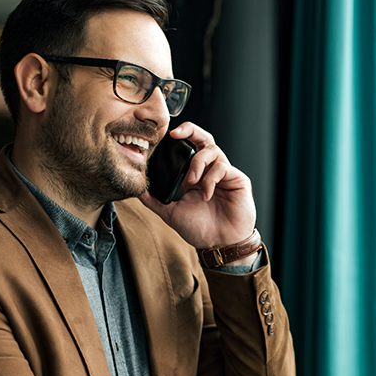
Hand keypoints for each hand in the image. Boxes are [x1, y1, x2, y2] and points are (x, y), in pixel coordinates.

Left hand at [140, 122, 255, 249]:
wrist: (219, 245)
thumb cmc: (200, 230)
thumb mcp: (171, 213)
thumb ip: (154, 201)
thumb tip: (137, 190)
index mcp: (195, 175)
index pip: (189, 147)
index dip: (180, 136)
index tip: (166, 136)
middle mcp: (210, 170)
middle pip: (204, 138)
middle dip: (191, 130)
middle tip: (176, 134)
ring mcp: (225, 174)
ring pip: (212, 150)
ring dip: (198, 162)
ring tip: (192, 181)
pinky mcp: (238, 179)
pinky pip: (223, 167)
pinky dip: (211, 178)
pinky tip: (206, 194)